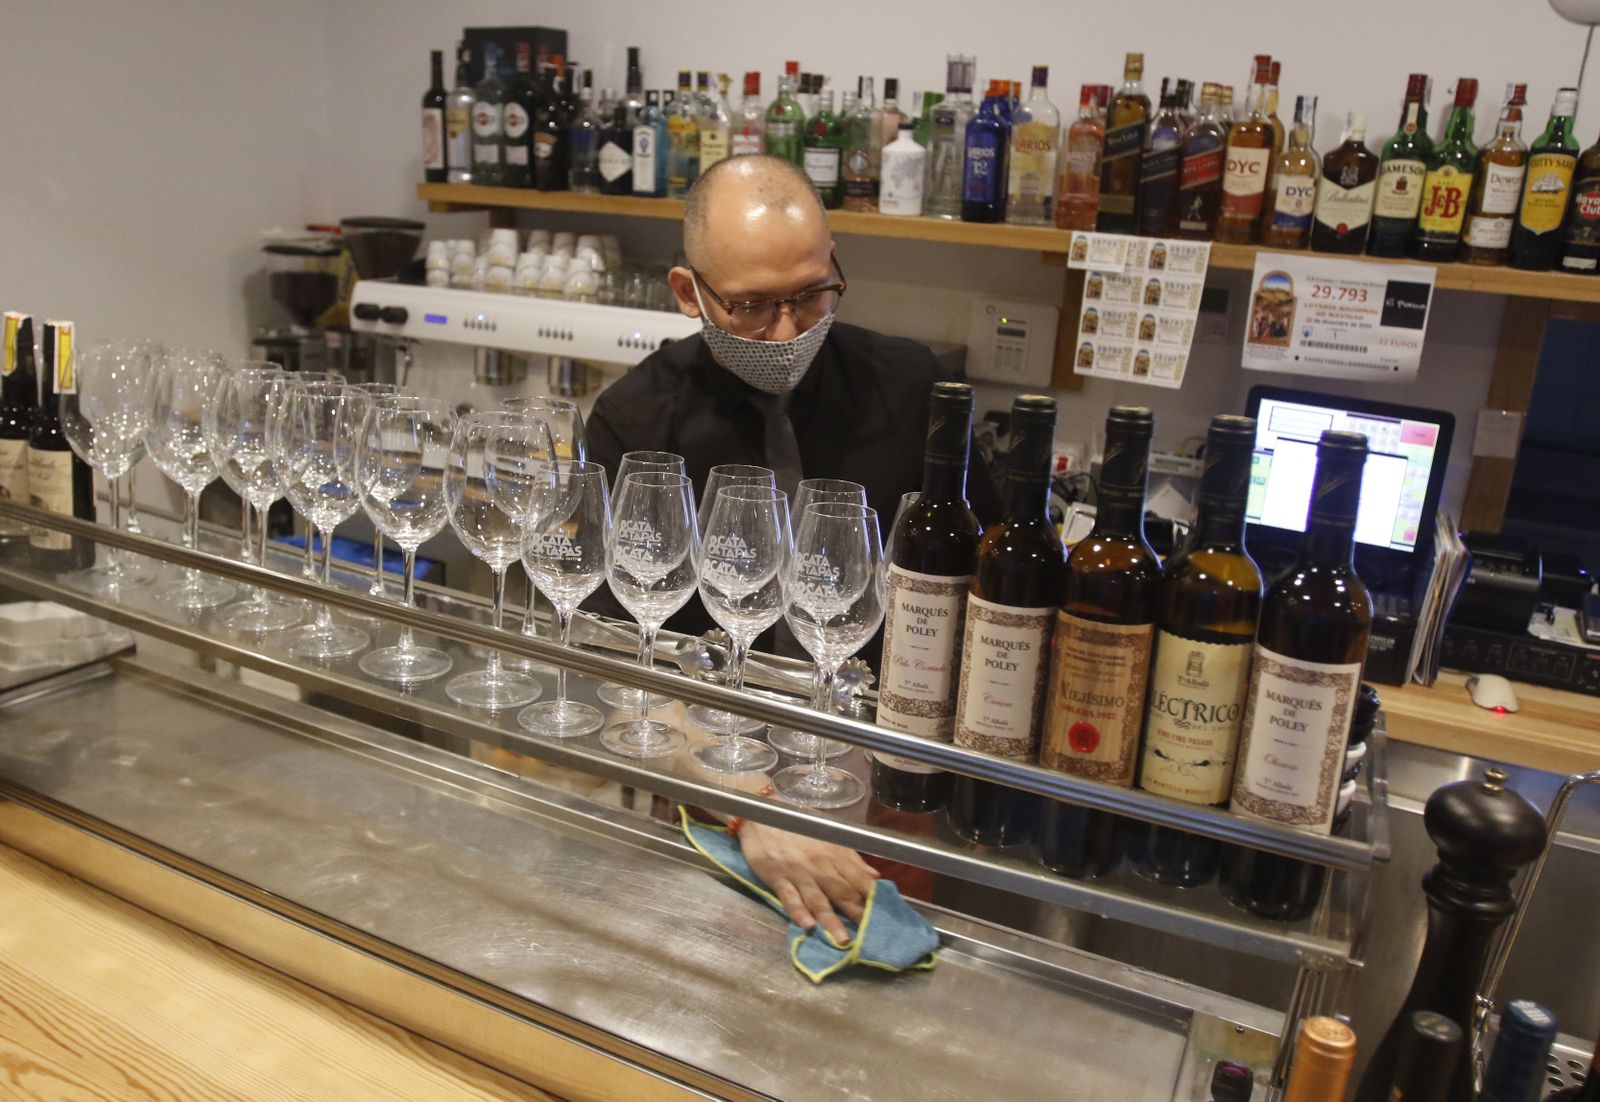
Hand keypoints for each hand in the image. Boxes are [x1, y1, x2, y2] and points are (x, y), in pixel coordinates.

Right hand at [737, 823, 878, 944]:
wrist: (764, 813)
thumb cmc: (799, 826)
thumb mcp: (828, 836)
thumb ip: (851, 859)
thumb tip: (874, 877)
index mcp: (834, 854)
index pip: (858, 879)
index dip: (872, 898)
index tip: (885, 916)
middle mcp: (820, 865)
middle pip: (842, 892)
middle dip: (857, 914)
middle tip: (871, 936)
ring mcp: (798, 872)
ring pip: (817, 899)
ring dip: (831, 920)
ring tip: (842, 940)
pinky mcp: (777, 877)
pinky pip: (789, 897)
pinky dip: (798, 911)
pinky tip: (807, 925)